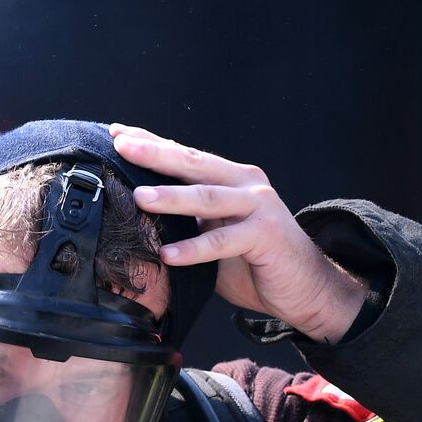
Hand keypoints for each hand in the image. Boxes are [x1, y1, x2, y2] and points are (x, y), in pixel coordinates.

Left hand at [109, 124, 366, 343]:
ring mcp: (258, 207)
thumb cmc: (254, 262)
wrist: (305, 288)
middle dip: (155, 154)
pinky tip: (168, 254)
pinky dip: (194, 249)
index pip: (185, 157)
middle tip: (121, 146)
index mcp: (230, 179)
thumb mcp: (213, 235)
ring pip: (207, 197)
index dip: (152, 143)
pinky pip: (222, 241)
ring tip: (139, 197)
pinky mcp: (265, 235)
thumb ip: (186, 223)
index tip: (116, 133)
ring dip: (171, 197)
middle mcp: (245, 185)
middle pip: (194, 165)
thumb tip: (136, 220)